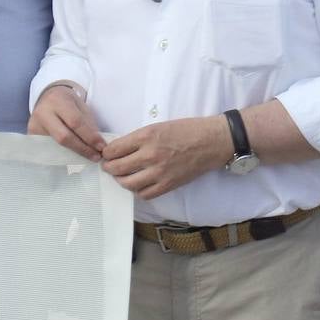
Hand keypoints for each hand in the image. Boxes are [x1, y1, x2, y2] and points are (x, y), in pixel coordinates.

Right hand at [29, 84, 104, 161]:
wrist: (47, 98)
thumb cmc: (68, 102)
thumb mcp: (80, 106)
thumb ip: (88, 123)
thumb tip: (98, 144)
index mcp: (58, 101)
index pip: (75, 122)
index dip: (90, 136)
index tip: (102, 147)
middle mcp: (43, 113)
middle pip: (64, 137)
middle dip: (82, 148)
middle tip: (96, 156)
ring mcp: (34, 126)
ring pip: (56, 145)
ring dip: (74, 154)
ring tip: (88, 157)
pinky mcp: (30, 136)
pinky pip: (49, 148)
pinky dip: (63, 154)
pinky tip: (74, 157)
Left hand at [101, 116, 230, 199]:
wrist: (212, 141)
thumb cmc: (188, 130)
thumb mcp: (159, 126)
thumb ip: (139, 138)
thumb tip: (119, 149)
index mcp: (147, 136)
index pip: (114, 149)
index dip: (106, 153)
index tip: (107, 154)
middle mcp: (150, 155)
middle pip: (117, 168)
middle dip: (109, 167)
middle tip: (109, 166)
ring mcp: (159, 173)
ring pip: (128, 183)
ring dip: (121, 180)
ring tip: (123, 176)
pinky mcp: (168, 185)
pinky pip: (144, 194)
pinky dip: (137, 190)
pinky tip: (138, 183)